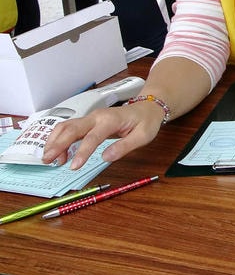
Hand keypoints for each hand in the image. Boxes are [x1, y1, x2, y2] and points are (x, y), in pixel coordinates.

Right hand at [43, 102, 164, 169]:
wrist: (147, 107)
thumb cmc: (146, 121)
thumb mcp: (143, 136)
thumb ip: (125, 146)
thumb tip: (106, 157)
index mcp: (111, 120)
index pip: (92, 137)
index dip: (82, 152)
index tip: (73, 167)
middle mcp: (97, 116)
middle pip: (71, 128)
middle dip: (57, 144)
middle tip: (47, 160)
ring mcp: (90, 118)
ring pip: (66, 126)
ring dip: (55, 141)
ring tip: (50, 159)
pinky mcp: (87, 122)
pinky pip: (69, 128)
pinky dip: (59, 139)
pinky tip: (58, 152)